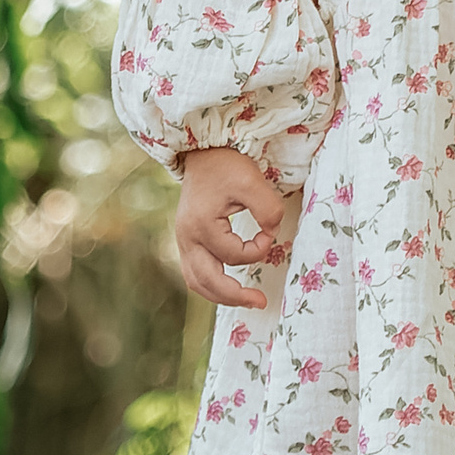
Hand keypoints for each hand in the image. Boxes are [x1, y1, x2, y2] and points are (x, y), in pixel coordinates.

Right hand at [173, 145, 292, 308]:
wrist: (204, 152)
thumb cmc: (227, 166)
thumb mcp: (252, 181)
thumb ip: (268, 210)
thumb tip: (271, 234)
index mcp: (201, 226)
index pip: (235, 255)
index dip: (260, 248)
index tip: (271, 231)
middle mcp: (187, 238)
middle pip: (207, 281)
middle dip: (235, 296)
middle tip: (261, 302)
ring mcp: (183, 241)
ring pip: (197, 282)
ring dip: (221, 296)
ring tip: (247, 300)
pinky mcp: (186, 240)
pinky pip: (194, 273)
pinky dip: (211, 285)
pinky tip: (230, 287)